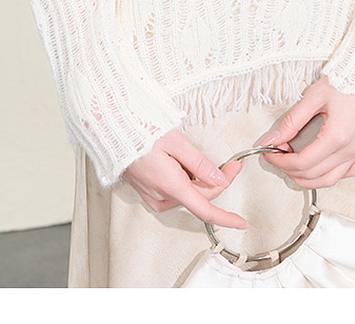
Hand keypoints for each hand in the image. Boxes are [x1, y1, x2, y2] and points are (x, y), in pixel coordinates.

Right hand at [122, 127, 246, 229]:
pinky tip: (177, 164)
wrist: (112, 132)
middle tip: (231, 164)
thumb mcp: (176, 142)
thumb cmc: (140, 132)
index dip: (226, 218)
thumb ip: (200, 163)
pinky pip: (175, 193)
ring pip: (188, 194)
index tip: (242, 222)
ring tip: (188, 155)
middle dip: (218, 182)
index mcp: (171, 185)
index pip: (205, 210)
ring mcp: (153, 197)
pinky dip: (184, 182)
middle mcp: (162, 197)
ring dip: (198, 180)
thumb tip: (220, 179)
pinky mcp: (148, 194)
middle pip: (200, 197)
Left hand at [258, 76, 354, 188]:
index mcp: (336, 136)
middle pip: (314, 174)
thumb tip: (273, 138)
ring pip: (331, 180)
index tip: (270, 154)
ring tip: (294, 169)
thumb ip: (292, 121)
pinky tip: (321, 169)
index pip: (303, 162)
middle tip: (278, 159)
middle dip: (291, 170)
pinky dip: (331, 176)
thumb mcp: (314, 97)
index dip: (282, 162)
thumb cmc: (346, 81)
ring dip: (309, 180)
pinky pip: (349, 172)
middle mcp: (350, 148)